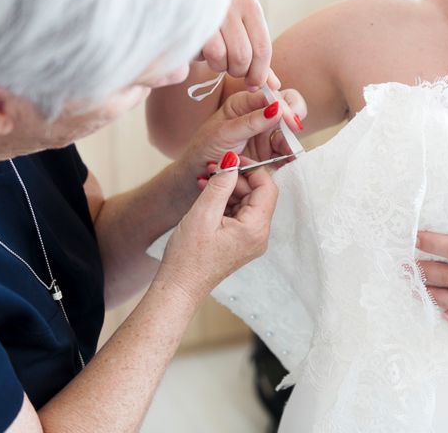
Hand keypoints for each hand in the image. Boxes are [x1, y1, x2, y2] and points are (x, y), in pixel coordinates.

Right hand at [159, 151, 277, 300]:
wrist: (179, 286)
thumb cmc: (188, 257)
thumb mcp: (203, 213)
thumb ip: (221, 184)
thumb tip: (232, 160)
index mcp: (255, 229)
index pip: (267, 187)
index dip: (251, 169)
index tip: (231, 160)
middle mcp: (259, 236)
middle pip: (258, 194)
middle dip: (236, 179)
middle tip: (212, 170)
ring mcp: (251, 240)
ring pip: (247, 203)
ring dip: (228, 190)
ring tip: (204, 183)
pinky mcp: (241, 242)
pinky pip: (240, 214)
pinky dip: (225, 202)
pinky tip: (207, 197)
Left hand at [181, 89, 305, 178]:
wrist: (196, 174)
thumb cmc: (204, 149)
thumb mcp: (224, 133)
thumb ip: (251, 121)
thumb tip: (277, 109)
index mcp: (244, 103)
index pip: (272, 96)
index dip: (284, 106)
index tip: (290, 120)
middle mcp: (257, 115)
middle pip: (286, 110)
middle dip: (292, 121)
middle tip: (294, 132)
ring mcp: (264, 134)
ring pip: (288, 132)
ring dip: (290, 142)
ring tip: (288, 154)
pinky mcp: (268, 152)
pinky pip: (285, 151)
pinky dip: (289, 156)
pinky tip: (287, 161)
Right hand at [198, 0, 280, 91]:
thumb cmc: (218, 20)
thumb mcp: (243, 33)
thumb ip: (258, 59)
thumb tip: (274, 86)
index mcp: (250, 5)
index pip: (263, 49)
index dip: (259, 74)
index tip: (253, 85)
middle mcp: (231, 4)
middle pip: (243, 56)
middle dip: (238, 71)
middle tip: (230, 67)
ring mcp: (209, 11)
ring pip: (221, 56)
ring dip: (219, 66)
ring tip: (215, 56)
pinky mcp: (191, 22)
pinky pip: (202, 52)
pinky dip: (202, 58)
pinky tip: (201, 49)